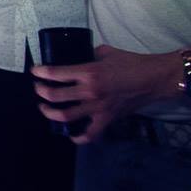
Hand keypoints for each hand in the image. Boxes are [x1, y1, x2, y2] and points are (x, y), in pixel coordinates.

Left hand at [31, 44, 184, 143]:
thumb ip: (89, 55)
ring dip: (50, 113)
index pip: (56, 73)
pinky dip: (78, 138)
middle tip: (38, 89)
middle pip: (55, 96)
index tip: (35, 71)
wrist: (155, 79)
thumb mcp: (107, 52)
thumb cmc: (133, 62)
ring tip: (45, 108)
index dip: (41, 73)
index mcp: (89, 72)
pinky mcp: (108, 119)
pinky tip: (71, 135)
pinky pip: (90, 134)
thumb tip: (79, 57)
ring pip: (66, 116)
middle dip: (41, 93)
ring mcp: (98, 108)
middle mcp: (90, 92)